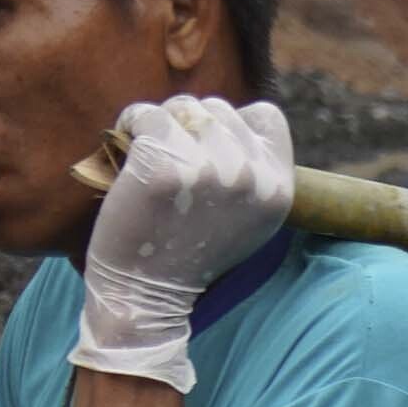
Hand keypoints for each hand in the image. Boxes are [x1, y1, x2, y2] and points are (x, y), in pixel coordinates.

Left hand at [73, 97, 294, 382]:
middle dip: (190, 127)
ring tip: (150, 161)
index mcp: (279, 189)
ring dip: (160, 125)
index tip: (207, 154)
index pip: (267, 116)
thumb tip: (231, 121)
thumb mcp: (247, 219)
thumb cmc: (189, 254)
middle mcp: (251, 176)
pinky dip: (130, 126)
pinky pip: (145, 114)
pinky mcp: (164, 164)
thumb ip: (254, 173)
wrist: (146, 299)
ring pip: (182, 107)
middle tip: (172, 163)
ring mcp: (209, 168)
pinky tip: (128, 158)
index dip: (232, 127)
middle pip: (219, 109)